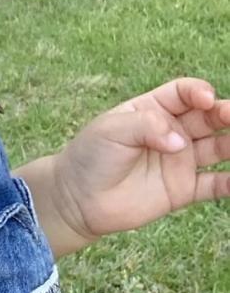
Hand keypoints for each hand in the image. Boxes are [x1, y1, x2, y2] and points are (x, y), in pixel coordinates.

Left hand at [47, 78, 229, 249]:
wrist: (77, 199)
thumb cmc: (90, 157)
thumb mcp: (111, 130)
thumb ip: (146, 127)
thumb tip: (180, 142)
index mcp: (153, 110)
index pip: (185, 93)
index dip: (199, 93)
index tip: (207, 99)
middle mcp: (172, 132)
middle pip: (208, 118)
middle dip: (226, 114)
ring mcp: (180, 161)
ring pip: (219, 148)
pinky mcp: (183, 189)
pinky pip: (215, 185)